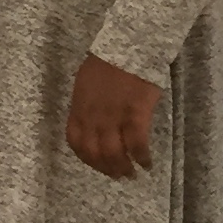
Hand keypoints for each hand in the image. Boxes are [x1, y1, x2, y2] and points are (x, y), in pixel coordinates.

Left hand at [65, 55, 160, 181]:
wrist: (128, 46)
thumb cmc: (108, 62)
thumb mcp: (85, 84)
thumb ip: (85, 106)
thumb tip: (90, 123)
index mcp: (79, 108)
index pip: (76, 142)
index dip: (86, 158)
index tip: (96, 165)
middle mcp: (93, 117)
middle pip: (95, 153)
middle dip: (106, 169)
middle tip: (117, 175)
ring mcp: (114, 117)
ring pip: (114, 153)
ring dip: (123, 168)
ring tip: (132, 173)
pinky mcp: (135, 115)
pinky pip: (137, 144)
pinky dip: (142, 158)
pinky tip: (147, 163)